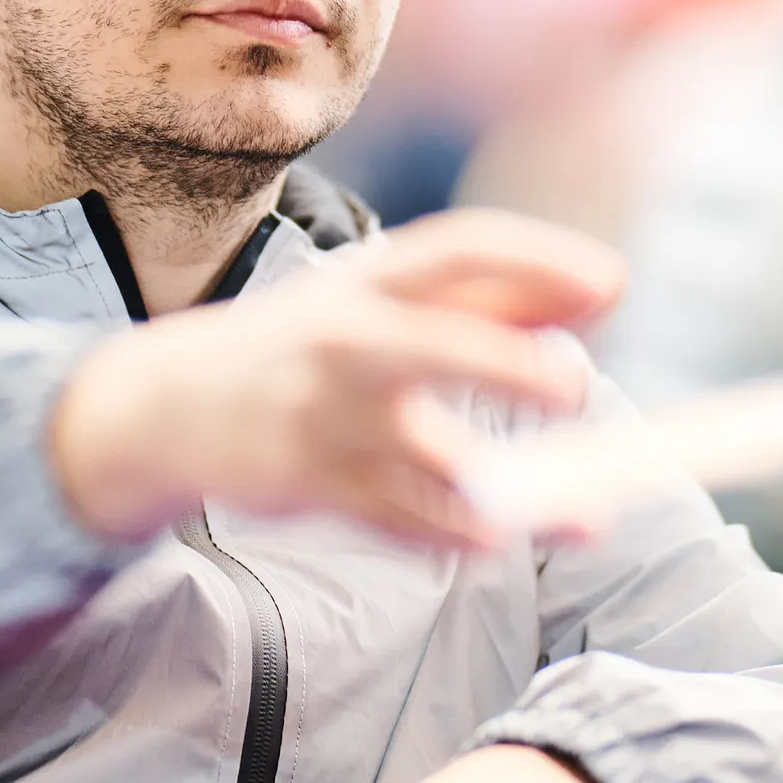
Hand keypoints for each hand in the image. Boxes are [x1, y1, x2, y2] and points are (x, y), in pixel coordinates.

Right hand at [49, 208, 624, 546]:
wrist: (170, 406)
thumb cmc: (306, 344)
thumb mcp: (379, 299)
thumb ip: (487, 296)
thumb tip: (603, 291)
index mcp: (370, 281)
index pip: (459, 250)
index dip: (539, 260)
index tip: (612, 283)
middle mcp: (344, 339)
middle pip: (434, 345)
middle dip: (509, 366)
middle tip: (577, 386)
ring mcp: (324, 418)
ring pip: (429, 460)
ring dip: (511, 492)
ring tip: (582, 513)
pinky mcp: (312, 485)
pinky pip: (406, 520)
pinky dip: (461, 532)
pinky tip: (501, 533)